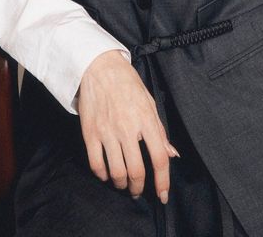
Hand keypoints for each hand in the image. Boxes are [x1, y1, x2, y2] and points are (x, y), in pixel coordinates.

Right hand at [77, 49, 179, 202]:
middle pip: (137, 171)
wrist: (99, 67)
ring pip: (116, 172)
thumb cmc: (127, 82)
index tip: (163, 195)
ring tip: (124, 183)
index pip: (159, 157)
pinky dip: (102, 175)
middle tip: (139, 190)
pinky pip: (96, 164)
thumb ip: (160, 130)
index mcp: (146, 120)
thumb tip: (172, 153)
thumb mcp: (149, 102)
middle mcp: (127, 128)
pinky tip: (107, 174)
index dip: (163, 181)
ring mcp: (107, 132)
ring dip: (122, 184)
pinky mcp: (90, 133)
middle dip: (139, 188)